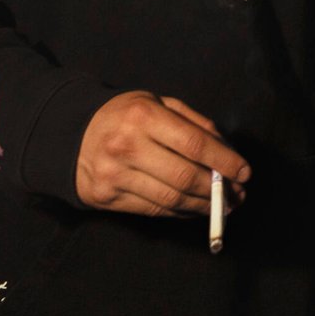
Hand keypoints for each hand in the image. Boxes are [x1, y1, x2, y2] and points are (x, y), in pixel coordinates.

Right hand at [75, 91, 249, 217]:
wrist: (70, 134)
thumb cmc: (125, 115)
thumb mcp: (158, 103)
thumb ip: (193, 122)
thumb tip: (226, 151)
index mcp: (144, 116)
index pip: (194, 144)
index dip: (224, 161)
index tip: (244, 172)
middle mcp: (127, 146)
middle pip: (184, 176)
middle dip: (218, 189)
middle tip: (238, 194)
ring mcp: (115, 175)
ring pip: (171, 199)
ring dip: (203, 206)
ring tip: (223, 206)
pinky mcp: (106, 199)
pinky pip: (154, 211)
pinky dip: (181, 213)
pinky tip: (196, 209)